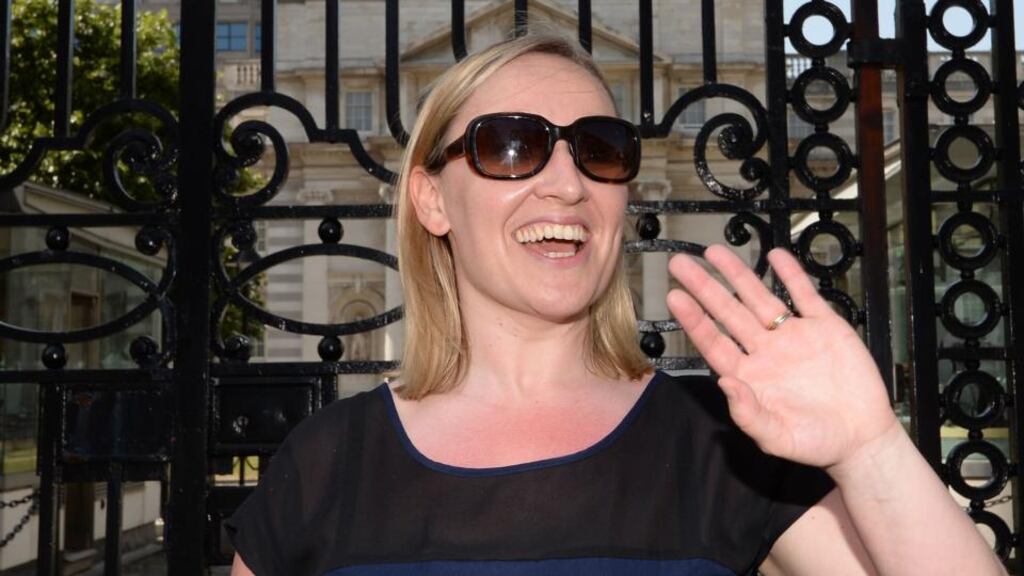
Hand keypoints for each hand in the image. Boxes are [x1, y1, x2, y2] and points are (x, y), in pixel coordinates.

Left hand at [666, 244, 898, 469]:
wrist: (862, 439)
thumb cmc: (816, 444)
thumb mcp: (777, 438)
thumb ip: (748, 414)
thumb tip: (725, 384)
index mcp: (749, 375)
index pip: (714, 342)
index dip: (694, 320)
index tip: (674, 297)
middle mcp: (765, 351)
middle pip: (729, 313)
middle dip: (705, 287)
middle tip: (679, 264)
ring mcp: (794, 337)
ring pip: (760, 298)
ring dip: (738, 275)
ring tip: (714, 252)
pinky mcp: (825, 328)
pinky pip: (804, 296)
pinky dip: (791, 276)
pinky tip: (775, 255)